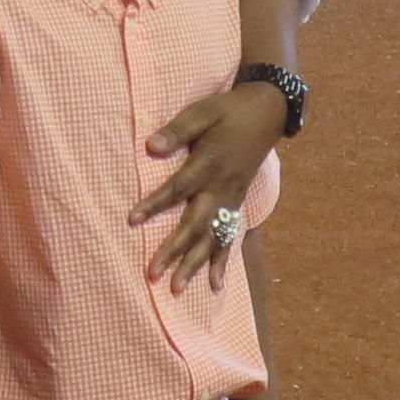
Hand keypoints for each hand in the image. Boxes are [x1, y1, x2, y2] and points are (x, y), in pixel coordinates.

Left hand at [136, 83, 283, 289]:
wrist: (267, 113)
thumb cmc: (228, 110)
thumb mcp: (202, 111)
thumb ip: (177, 130)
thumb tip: (150, 147)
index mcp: (209, 163)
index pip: (177, 188)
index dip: (154, 204)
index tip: (132, 219)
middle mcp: (220, 188)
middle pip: (194, 224)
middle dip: (174, 250)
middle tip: (153, 274)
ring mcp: (231, 199)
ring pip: (212, 238)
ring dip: (194, 264)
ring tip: (177, 288)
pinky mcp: (237, 204)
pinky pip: (229, 236)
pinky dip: (222, 261)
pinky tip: (216, 284)